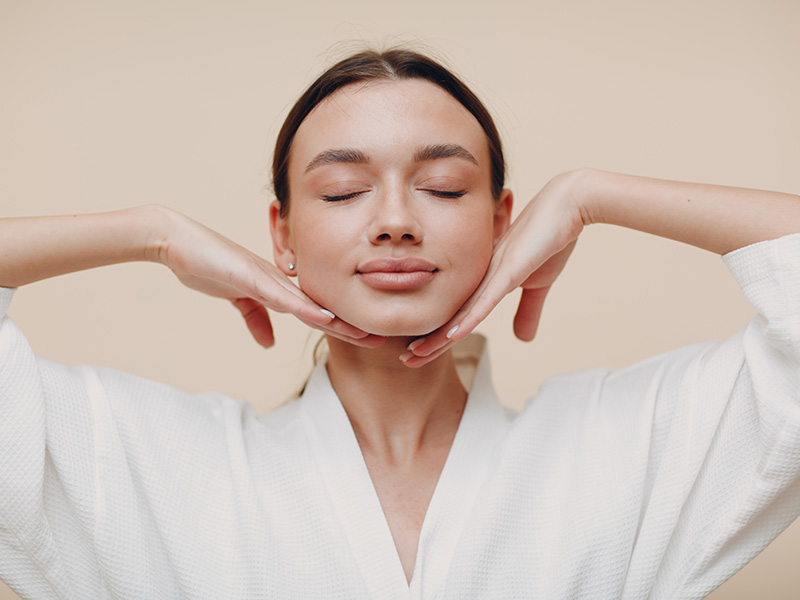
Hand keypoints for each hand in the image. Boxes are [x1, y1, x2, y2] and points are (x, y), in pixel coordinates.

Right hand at [156, 208, 383, 348]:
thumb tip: (269, 344)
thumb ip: (255, 319)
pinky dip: (305, 309)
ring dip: (337, 321)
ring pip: (309, 303)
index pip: (315, 310)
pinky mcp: (251, 277)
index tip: (364, 338)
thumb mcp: (237, 299)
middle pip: (321, 307)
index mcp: (278, 286)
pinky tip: (325, 319)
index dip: (340, 325)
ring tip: (364, 334)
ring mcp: (267, 277)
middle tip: (379, 339)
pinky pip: (282, 297)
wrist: (176, 241)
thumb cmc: (207, 264)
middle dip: (349, 325)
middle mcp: (280, 280)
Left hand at [402, 171, 585, 366]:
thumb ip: (527, 311)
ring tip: (416, 354)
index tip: (420, 353)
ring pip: (461, 311)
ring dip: (439, 336)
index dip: (439, 335)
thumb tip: (522, 339)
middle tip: (406, 359)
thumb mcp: (539, 284)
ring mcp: (493, 273)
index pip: (458, 314)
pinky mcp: (509, 270)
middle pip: (451, 315)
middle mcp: (481, 277)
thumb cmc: (550, 239)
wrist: (568, 205)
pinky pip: (485, 300)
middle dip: (428, 340)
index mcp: (485, 280)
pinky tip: (451, 336)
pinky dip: (469, 319)